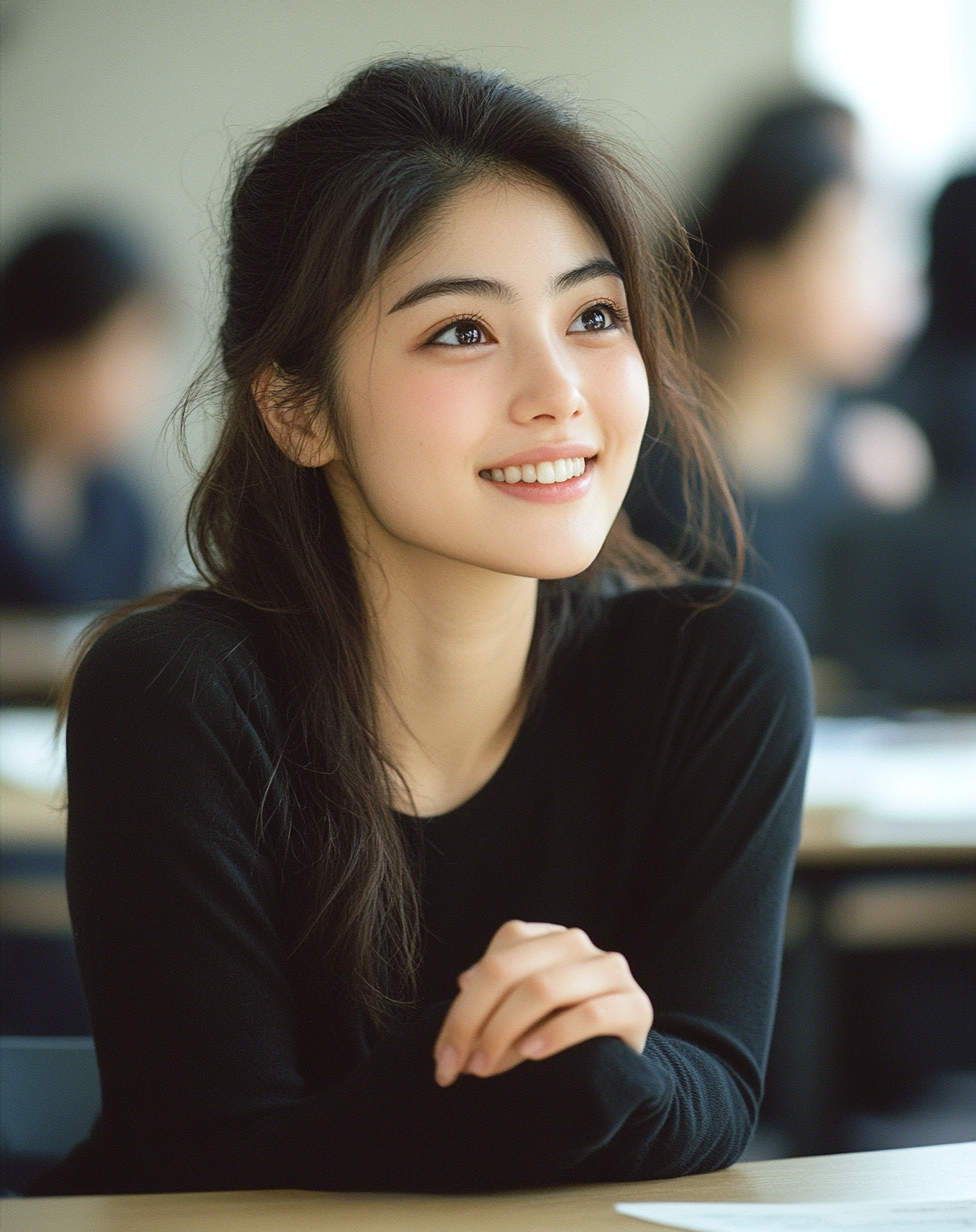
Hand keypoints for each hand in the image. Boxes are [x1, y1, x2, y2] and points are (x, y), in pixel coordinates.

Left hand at [433, 919, 651, 1086]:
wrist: (623, 1055)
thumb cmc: (561, 1027)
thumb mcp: (522, 1009)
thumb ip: (495, 994)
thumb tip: (463, 984)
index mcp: (544, 938)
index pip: (493, 963)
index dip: (461, 1010)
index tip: (443, 1057)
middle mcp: (575, 944)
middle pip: (508, 972)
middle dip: (473, 1022)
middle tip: (457, 1068)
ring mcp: (608, 970)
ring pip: (542, 989)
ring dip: (504, 1032)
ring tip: (486, 1067)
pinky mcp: (635, 1005)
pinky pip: (589, 1014)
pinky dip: (553, 1035)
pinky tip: (531, 1054)